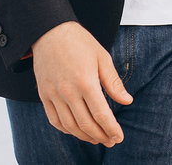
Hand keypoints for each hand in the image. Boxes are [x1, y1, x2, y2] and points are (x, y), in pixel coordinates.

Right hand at [31, 21, 132, 145]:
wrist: (50, 31)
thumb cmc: (80, 42)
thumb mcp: (102, 57)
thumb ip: (113, 82)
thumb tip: (127, 101)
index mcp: (86, 80)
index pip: (101, 114)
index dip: (111, 129)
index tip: (119, 137)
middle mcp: (68, 91)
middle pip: (86, 124)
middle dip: (101, 136)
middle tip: (111, 141)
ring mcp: (53, 94)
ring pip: (70, 125)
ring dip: (84, 136)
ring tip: (96, 139)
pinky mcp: (44, 94)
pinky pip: (54, 120)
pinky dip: (66, 130)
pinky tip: (77, 131)